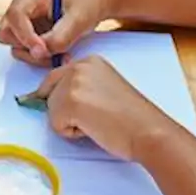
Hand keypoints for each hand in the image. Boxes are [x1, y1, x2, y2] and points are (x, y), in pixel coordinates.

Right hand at [0, 0, 113, 64]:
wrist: (94, 4)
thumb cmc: (87, 3)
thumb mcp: (79, 18)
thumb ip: (61, 36)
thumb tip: (40, 52)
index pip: (15, 16)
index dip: (25, 35)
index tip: (42, 50)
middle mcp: (23, 9)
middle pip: (5, 32)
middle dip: (25, 47)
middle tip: (49, 53)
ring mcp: (25, 23)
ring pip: (14, 46)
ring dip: (34, 56)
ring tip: (59, 55)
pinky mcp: (31, 36)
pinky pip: (26, 52)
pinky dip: (39, 58)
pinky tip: (58, 55)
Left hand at [28, 56, 175, 161]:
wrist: (148, 132)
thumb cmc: (131, 118)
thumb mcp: (103, 89)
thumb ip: (80, 86)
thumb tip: (46, 95)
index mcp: (89, 61)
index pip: (54, 79)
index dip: (62, 100)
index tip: (88, 108)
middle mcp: (79, 66)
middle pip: (48, 93)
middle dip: (65, 111)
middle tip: (96, 117)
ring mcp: (73, 83)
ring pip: (50, 110)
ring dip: (69, 123)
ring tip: (97, 122)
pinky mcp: (71, 102)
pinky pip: (55, 125)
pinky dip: (71, 133)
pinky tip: (94, 128)